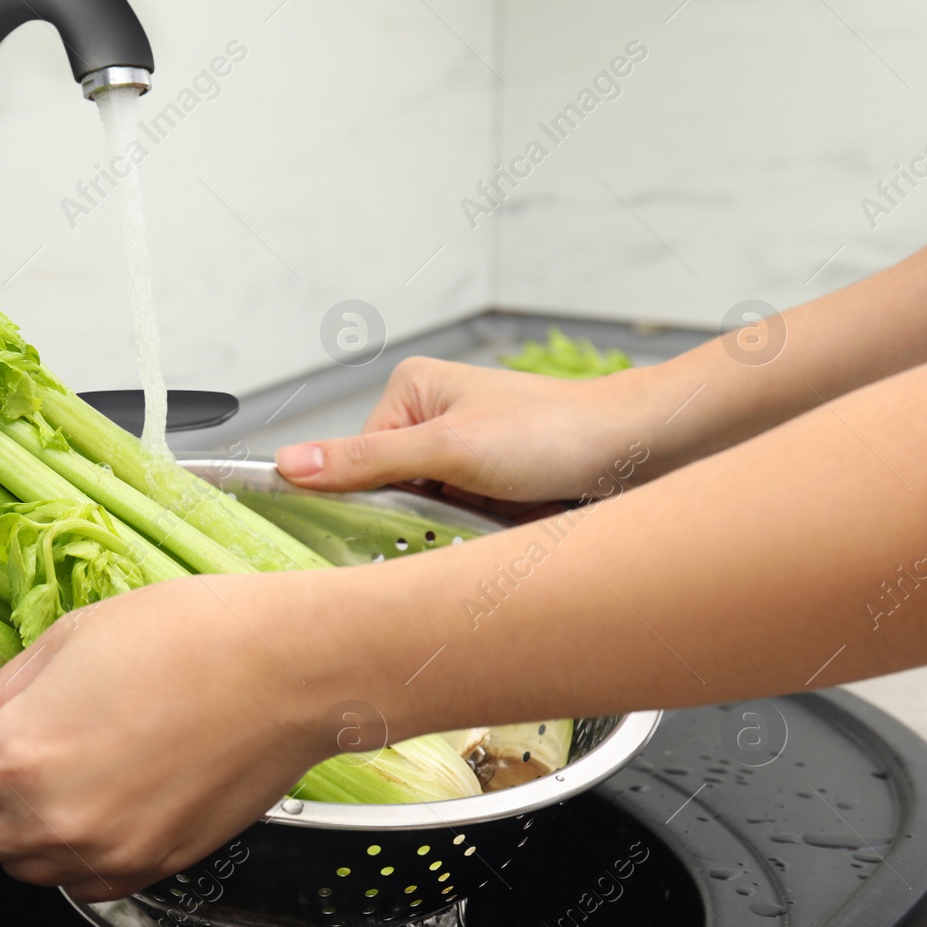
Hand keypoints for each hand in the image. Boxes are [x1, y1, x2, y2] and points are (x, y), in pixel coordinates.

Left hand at [0, 574, 328, 901]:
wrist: (291, 669)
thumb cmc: (189, 636)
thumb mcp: (64, 644)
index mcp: (18, 755)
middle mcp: (54, 820)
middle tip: (12, 748)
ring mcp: (105, 853)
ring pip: (18, 869)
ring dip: (21, 829)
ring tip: (73, 763)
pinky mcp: (151, 868)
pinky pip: (80, 884)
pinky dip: (76, 851)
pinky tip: (107, 793)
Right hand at [274, 356, 656, 501]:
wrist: (637, 451)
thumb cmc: (553, 432)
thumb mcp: (448, 449)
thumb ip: (365, 461)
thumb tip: (289, 464)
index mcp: (410, 392)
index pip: (358, 462)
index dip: (378, 498)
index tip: (400, 520)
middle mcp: (431, 418)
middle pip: (390, 492)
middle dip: (421, 517)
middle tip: (464, 515)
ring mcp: (461, 454)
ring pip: (425, 514)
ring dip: (452, 529)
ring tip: (496, 517)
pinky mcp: (488, 486)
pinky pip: (458, 524)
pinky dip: (474, 535)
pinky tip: (503, 528)